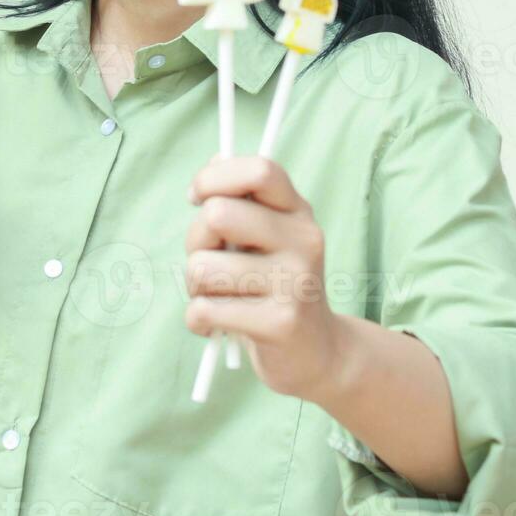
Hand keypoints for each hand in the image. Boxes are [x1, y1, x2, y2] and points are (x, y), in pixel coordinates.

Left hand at [183, 156, 344, 401]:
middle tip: (211, 262)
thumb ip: (243, 200)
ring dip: (196, 288)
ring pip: (202, 267)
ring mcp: (294, 282)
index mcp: (298, 212)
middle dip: (196, 241)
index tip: (198, 198)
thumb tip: (214, 161)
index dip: (214, 178)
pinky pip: (204, 310)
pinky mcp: (279, 323)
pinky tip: (219, 326)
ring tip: (220, 299)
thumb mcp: (269, 237)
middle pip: (218, 214)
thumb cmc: (277, 287)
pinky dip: (198, 321)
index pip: (259, 170)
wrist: (319, 354)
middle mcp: (304, 240)